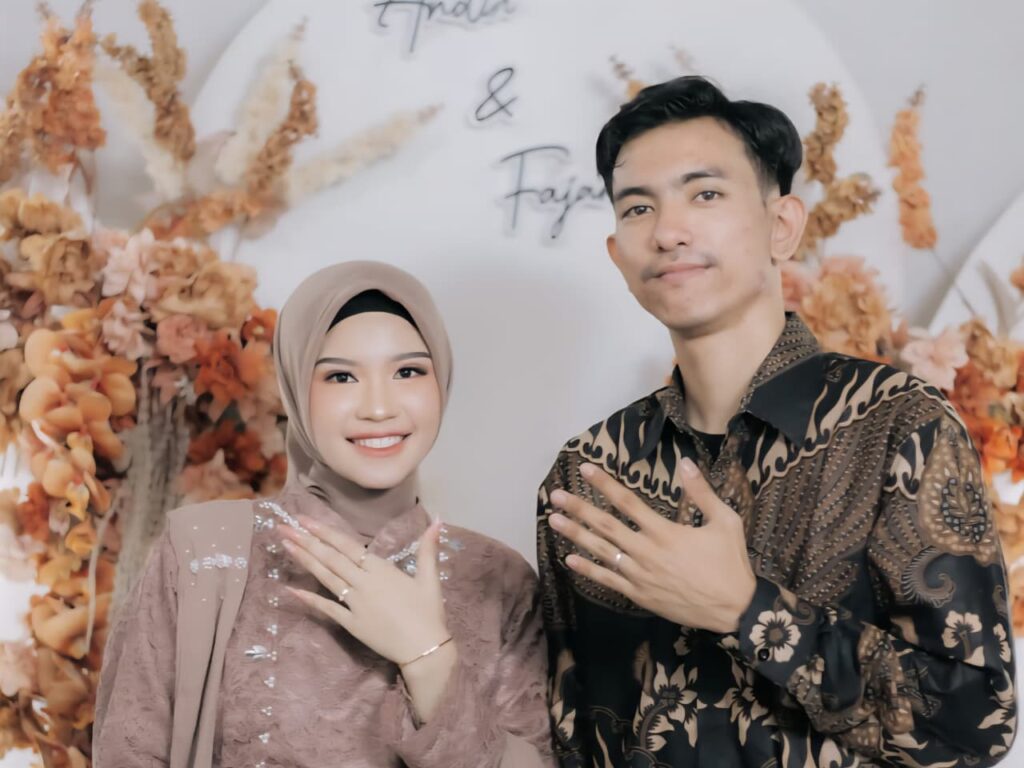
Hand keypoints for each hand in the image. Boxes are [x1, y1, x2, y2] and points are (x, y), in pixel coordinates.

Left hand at [278, 517, 450, 665]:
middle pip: (331, 559)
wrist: (425, 650)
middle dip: (306, 542)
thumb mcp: (430, 578)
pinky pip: (327, 609)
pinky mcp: (351, 624)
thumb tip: (437, 520)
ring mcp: (355, 604)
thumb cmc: (428, 613)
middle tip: (283, 528)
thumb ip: (428, 548)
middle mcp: (364, 583)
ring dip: (304, 561)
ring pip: (326, 578)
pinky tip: (291, 590)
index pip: (348, 546)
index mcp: (382, 570)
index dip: (325, 532)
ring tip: (286, 547)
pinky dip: (309, 599)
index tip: (305, 520)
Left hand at [547, 458, 755, 632]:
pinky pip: (608, 580)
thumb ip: (702, 492)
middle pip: (606, 526)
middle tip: (556, 495)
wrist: (735, 609)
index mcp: (666, 532)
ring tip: (553, 520)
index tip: (585, 469)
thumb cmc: (731, 563)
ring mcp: (640, 576)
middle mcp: (647, 552)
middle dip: (579, 508)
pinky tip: (569, 559)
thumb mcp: (725, 522)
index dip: (604, 484)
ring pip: (601, 552)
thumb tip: (685, 462)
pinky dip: (588, 569)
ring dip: (575, 535)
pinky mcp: (639, 595)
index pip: (628, 502)